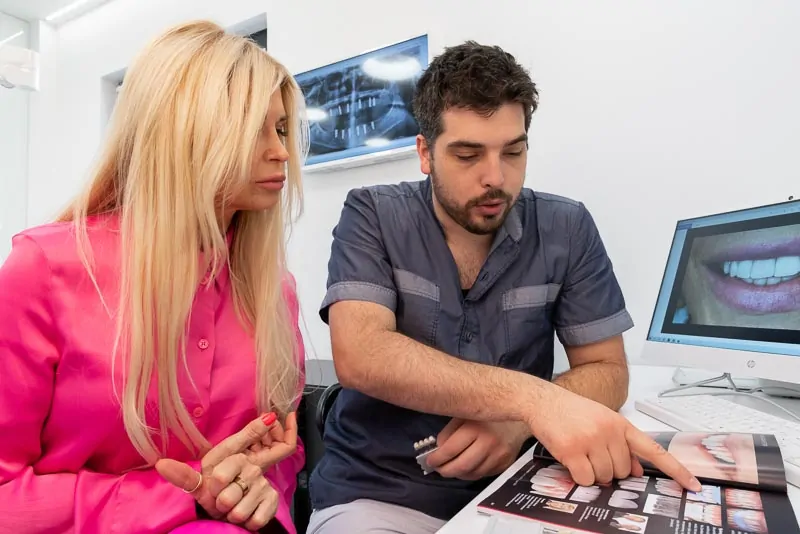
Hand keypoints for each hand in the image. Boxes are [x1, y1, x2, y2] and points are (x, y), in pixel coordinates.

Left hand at [156, 412, 297, 530]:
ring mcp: (263, 484)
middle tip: (224, 501)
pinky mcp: (273, 500)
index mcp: (234, 457)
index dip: (213, 490)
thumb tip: (161, 463)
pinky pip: (255, 520)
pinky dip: (248, 523)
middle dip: (222, 506)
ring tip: (235, 507)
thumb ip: (183, 474)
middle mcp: (252, 468)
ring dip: (234, 516)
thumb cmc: (217, 491)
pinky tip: (248, 513)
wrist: (237, 504)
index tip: (216, 488)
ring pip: (240, 512)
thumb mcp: (201, 483)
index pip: (218, 478)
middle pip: (227, 498)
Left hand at [424, 418, 529, 479]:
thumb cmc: (488, 412)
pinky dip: (472, 474)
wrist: (520, 413)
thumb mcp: (465, 414)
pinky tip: (466, 468)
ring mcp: (499, 455)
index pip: (450, 450)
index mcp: (475, 427)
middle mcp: (488, 443)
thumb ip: (450, 432)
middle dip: (445, 470)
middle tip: (438, 468)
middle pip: (461, 466)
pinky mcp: (506, 463)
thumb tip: (439, 450)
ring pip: (472, 474)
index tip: (429, 461)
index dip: (437, 458)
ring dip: (458, 474)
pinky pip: (484, 475)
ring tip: (450, 468)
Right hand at [525, 385, 700, 490]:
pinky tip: (571, 459)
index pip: (654, 451)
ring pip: (604, 477)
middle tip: (592, 454)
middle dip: (609, 470)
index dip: (675, 470)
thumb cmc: (572, 412)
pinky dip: (578, 476)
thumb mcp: (603, 421)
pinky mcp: (572, 450)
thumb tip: (635, 469)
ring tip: (579, 453)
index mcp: (621, 424)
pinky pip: (585, 479)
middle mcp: (609, 431)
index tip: (692, 485)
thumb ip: (621, 443)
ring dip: (592, 473)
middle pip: (622, 471)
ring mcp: (590, 440)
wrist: (543, 401)